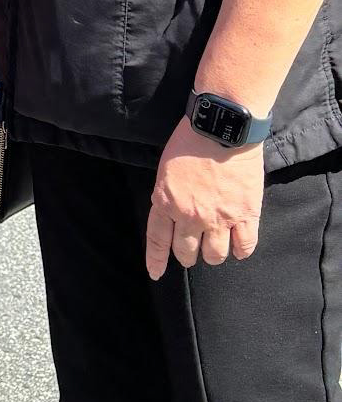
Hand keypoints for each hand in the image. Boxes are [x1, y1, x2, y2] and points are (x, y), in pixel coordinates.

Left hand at [145, 124, 264, 276]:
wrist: (222, 128)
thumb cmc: (190, 141)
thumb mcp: (166, 168)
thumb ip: (168, 194)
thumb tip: (172, 211)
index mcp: (166, 202)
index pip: (158, 240)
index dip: (157, 259)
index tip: (156, 273)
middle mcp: (190, 216)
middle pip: (188, 251)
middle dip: (188, 256)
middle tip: (193, 252)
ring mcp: (219, 218)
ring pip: (216, 254)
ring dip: (214, 254)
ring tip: (217, 248)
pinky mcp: (245, 214)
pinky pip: (245, 245)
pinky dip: (242, 250)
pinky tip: (239, 248)